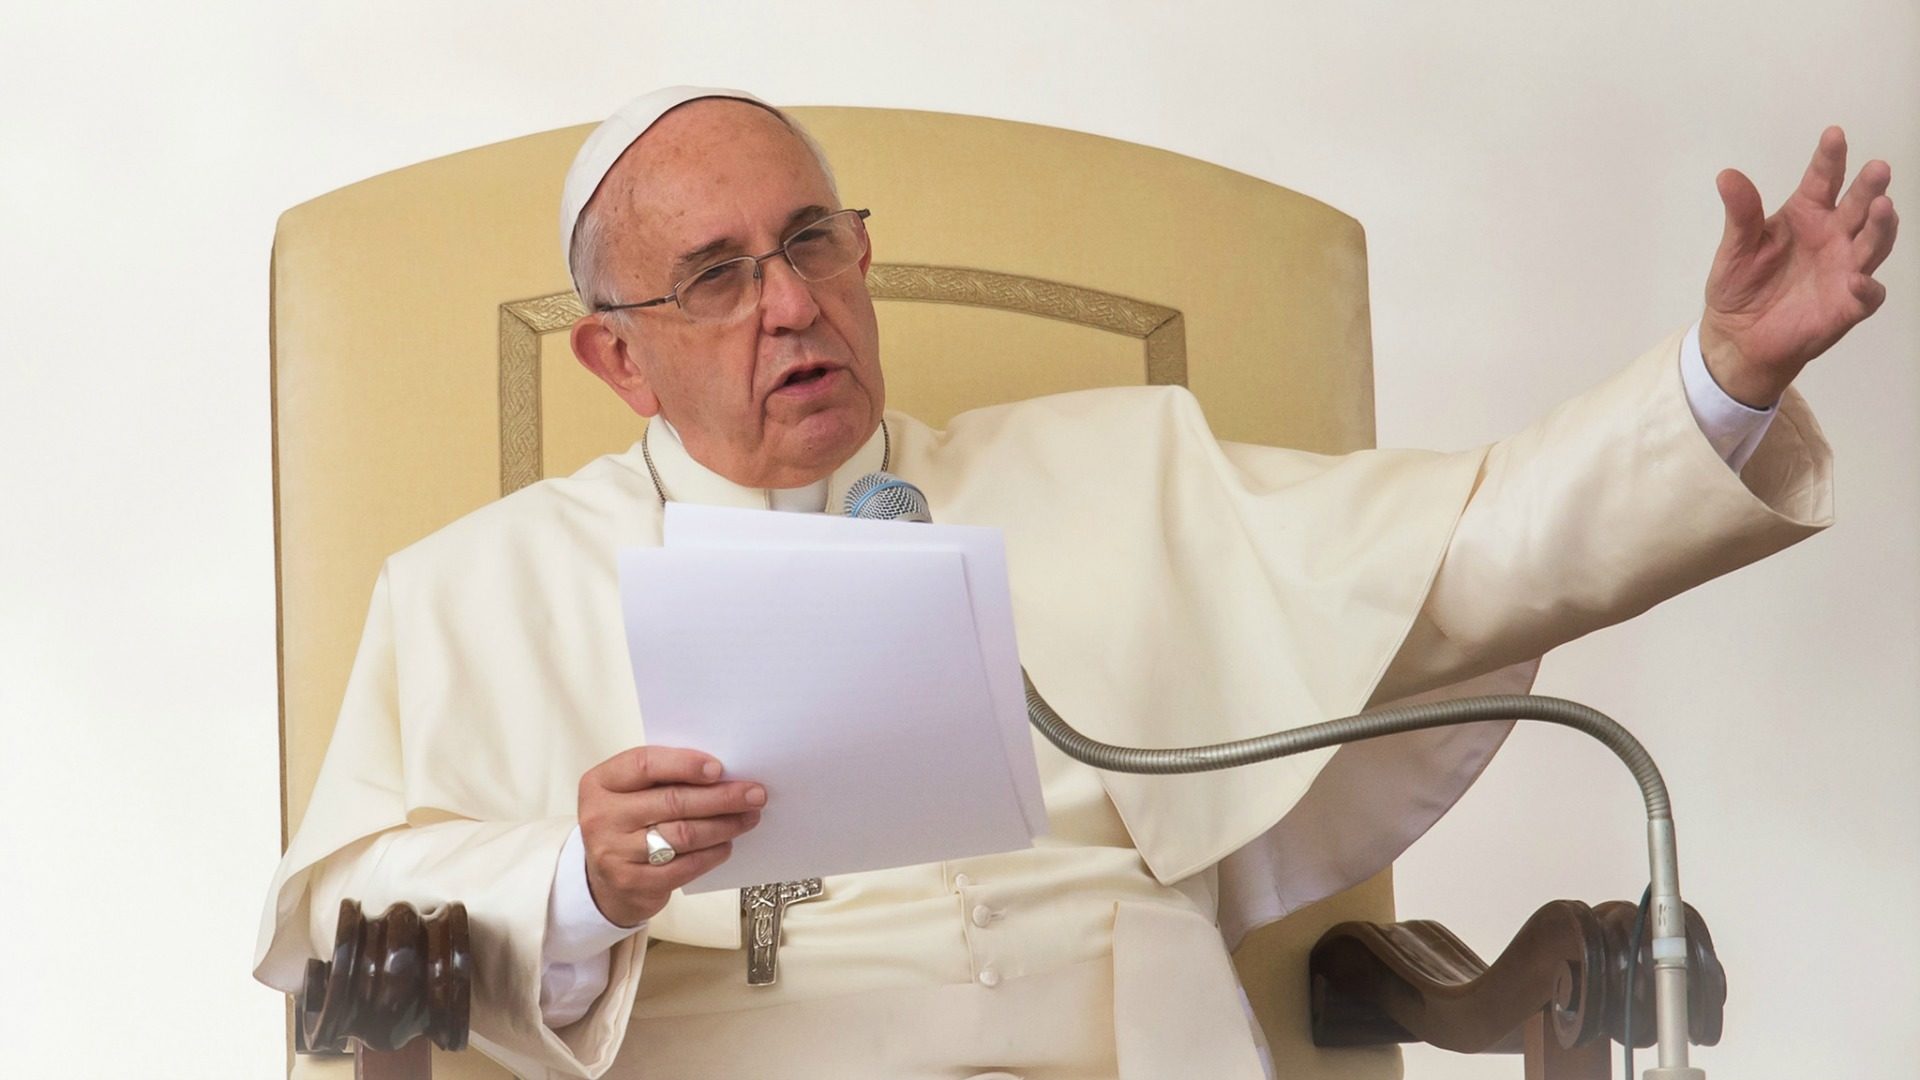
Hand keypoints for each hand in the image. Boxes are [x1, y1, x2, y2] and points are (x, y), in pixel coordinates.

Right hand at [577, 746, 766, 926]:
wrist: (604, 882)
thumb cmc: (626, 825)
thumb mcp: (630, 793)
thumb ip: (663, 778)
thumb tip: (723, 773)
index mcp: (600, 783)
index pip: (644, 764)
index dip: (685, 763)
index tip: (719, 768)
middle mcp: (601, 817)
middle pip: (672, 801)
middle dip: (721, 796)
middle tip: (754, 793)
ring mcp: (614, 853)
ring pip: (683, 834)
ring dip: (724, 825)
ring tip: (749, 817)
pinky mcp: (633, 883)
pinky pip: (684, 866)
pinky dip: (712, 854)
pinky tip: (727, 844)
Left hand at [1701, 126, 1897, 406]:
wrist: (1739, 337)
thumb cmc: (1741, 285)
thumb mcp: (1735, 248)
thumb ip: (1740, 214)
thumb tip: (1727, 175)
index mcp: (1807, 214)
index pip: (1823, 180)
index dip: (1830, 158)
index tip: (1834, 134)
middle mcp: (1834, 235)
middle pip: (1858, 206)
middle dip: (1869, 187)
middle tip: (1877, 168)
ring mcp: (1846, 268)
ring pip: (1874, 243)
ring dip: (1881, 227)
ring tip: (1882, 207)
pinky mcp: (1849, 304)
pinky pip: (1866, 294)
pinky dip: (1866, 287)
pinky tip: (1859, 279)